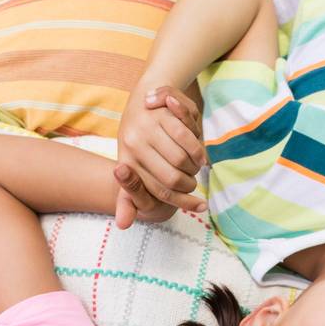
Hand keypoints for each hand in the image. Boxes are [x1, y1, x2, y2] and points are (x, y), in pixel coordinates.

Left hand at [115, 84, 206, 228]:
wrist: (142, 99)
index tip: (202, 206)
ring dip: (196, 165)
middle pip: (174, 177)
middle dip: (189, 184)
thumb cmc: (138, 142)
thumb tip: (122, 225)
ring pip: (184, 158)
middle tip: (194, 182)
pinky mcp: (162, 110)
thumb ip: (129, 197)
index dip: (183, 201)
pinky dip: (197, 145)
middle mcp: (133, 141)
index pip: (158, 191)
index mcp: (126, 159)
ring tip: (197, 167)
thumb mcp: (131, 169)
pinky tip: (201, 153)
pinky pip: (189, 134)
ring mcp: (148, 125)